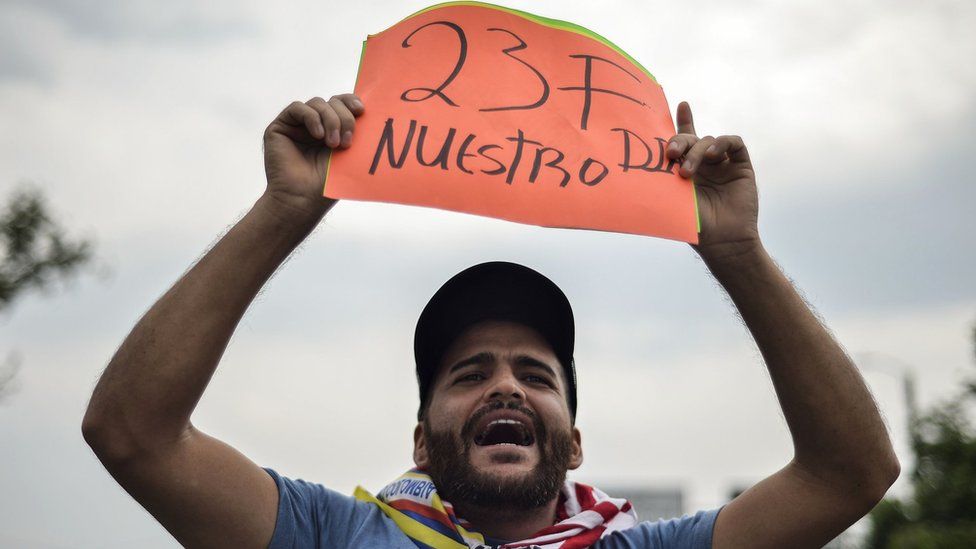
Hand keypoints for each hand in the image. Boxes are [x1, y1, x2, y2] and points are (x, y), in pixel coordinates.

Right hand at [261, 94, 363, 222]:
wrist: (303, 200)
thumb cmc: (327, 183)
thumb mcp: (348, 154)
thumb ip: (355, 132)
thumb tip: (367, 112)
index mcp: (332, 129)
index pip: (343, 104)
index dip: (351, 102)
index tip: (361, 111)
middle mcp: (315, 125)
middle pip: (332, 102)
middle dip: (344, 117)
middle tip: (347, 141)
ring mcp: (297, 125)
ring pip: (317, 103)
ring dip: (330, 120)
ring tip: (333, 144)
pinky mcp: (280, 127)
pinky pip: (297, 108)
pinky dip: (311, 118)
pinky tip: (318, 135)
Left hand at [666, 102, 760, 263]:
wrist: (723, 241)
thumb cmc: (695, 226)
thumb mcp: (673, 199)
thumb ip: (663, 180)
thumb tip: (635, 170)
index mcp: (687, 170)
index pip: (682, 141)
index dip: (682, 121)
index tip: (680, 105)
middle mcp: (705, 164)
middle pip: (691, 140)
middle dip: (679, 141)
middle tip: (670, 153)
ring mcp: (723, 164)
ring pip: (709, 141)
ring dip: (697, 151)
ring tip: (687, 171)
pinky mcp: (741, 166)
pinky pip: (734, 143)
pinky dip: (722, 143)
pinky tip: (714, 154)